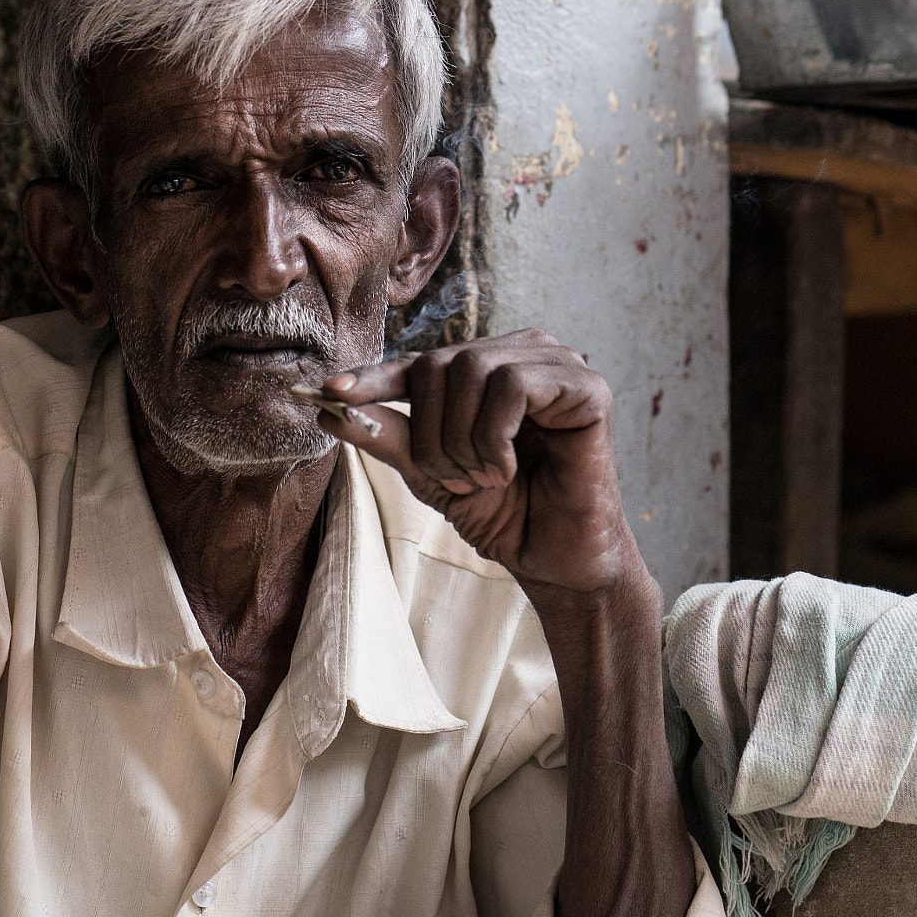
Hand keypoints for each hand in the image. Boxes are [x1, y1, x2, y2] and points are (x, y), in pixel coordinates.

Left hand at [319, 329, 642, 599]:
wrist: (553, 560)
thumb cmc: (501, 512)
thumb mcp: (429, 473)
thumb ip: (387, 435)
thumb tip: (330, 408)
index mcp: (484, 369)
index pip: (416, 363)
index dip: (373, 378)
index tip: (332, 393)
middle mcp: (519, 355)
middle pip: (438, 364)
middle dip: (430, 434)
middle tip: (454, 480)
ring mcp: (556, 365)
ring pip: (472, 370)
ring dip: (462, 440)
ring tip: (483, 478)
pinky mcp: (587, 386)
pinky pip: (513, 385)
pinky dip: (495, 435)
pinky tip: (507, 469)